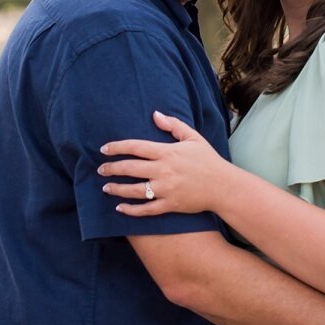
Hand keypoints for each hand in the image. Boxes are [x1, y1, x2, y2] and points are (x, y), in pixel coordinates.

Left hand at [100, 110, 227, 215]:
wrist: (223, 186)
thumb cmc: (208, 160)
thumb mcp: (194, 138)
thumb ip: (174, 125)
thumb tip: (155, 114)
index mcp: (168, 152)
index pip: (135, 147)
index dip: (116, 147)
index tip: (104, 150)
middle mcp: (164, 170)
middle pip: (129, 168)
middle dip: (111, 169)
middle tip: (101, 169)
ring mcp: (166, 189)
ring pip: (133, 190)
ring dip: (116, 189)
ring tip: (106, 187)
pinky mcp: (170, 205)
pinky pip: (145, 209)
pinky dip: (130, 209)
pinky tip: (120, 207)